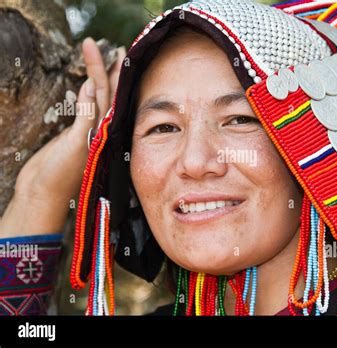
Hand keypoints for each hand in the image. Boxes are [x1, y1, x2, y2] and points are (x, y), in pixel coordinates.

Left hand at [0, 38, 125, 237]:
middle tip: (121, 50)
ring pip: (101, 100)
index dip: (113, 77)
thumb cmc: (56, 169)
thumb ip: (82, 116)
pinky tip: (90, 81)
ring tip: (102, 52)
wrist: (46, 194)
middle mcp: (100, 132)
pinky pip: (88, 116)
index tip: (118, 59)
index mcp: (99, 130)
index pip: (109, 98)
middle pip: (109, 95)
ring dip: (100, 74)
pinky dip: (90, 99)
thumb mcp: (69, 138)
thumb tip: (89, 89)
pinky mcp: (82, 143)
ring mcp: (93, 138)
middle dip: (113, 71)